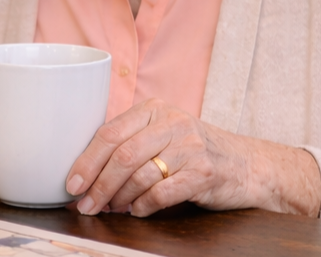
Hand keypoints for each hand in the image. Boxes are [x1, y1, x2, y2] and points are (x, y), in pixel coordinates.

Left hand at [65, 98, 320, 216]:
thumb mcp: (162, 133)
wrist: (249, 165)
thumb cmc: (194, 151)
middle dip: (98, 183)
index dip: (86, 160)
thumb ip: (129, 142)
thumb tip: (84, 173)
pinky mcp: (204, 172)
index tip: (71, 183)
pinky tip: (137, 210)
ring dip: (119, 197)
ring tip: (109, 208)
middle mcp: (171, 122)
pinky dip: (144, 205)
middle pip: (122, 154)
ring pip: (140, 175)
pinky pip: (163, 192)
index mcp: (153, 109)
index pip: (109, 132)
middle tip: (85, 204)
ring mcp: (190, 146)